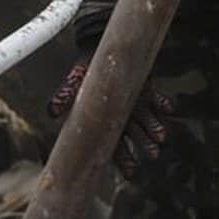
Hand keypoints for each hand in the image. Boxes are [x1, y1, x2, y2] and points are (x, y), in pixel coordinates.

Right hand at [48, 60, 169, 178]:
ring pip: (148, 121)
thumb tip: (51, 112)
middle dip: (144, 145)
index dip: (123, 159)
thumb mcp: (75, 81)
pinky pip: (159, 101)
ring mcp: (137, 104)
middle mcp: (123, 114)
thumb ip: (64, 95)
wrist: (101, 46)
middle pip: (134, 135)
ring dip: (155, 128)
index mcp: (106, 118)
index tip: (131, 172)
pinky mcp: (148, 90)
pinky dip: (163, 104)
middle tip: (152, 153)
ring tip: (160, 135)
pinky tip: (167, 107)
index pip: (114, 143)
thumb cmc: (87, 67)